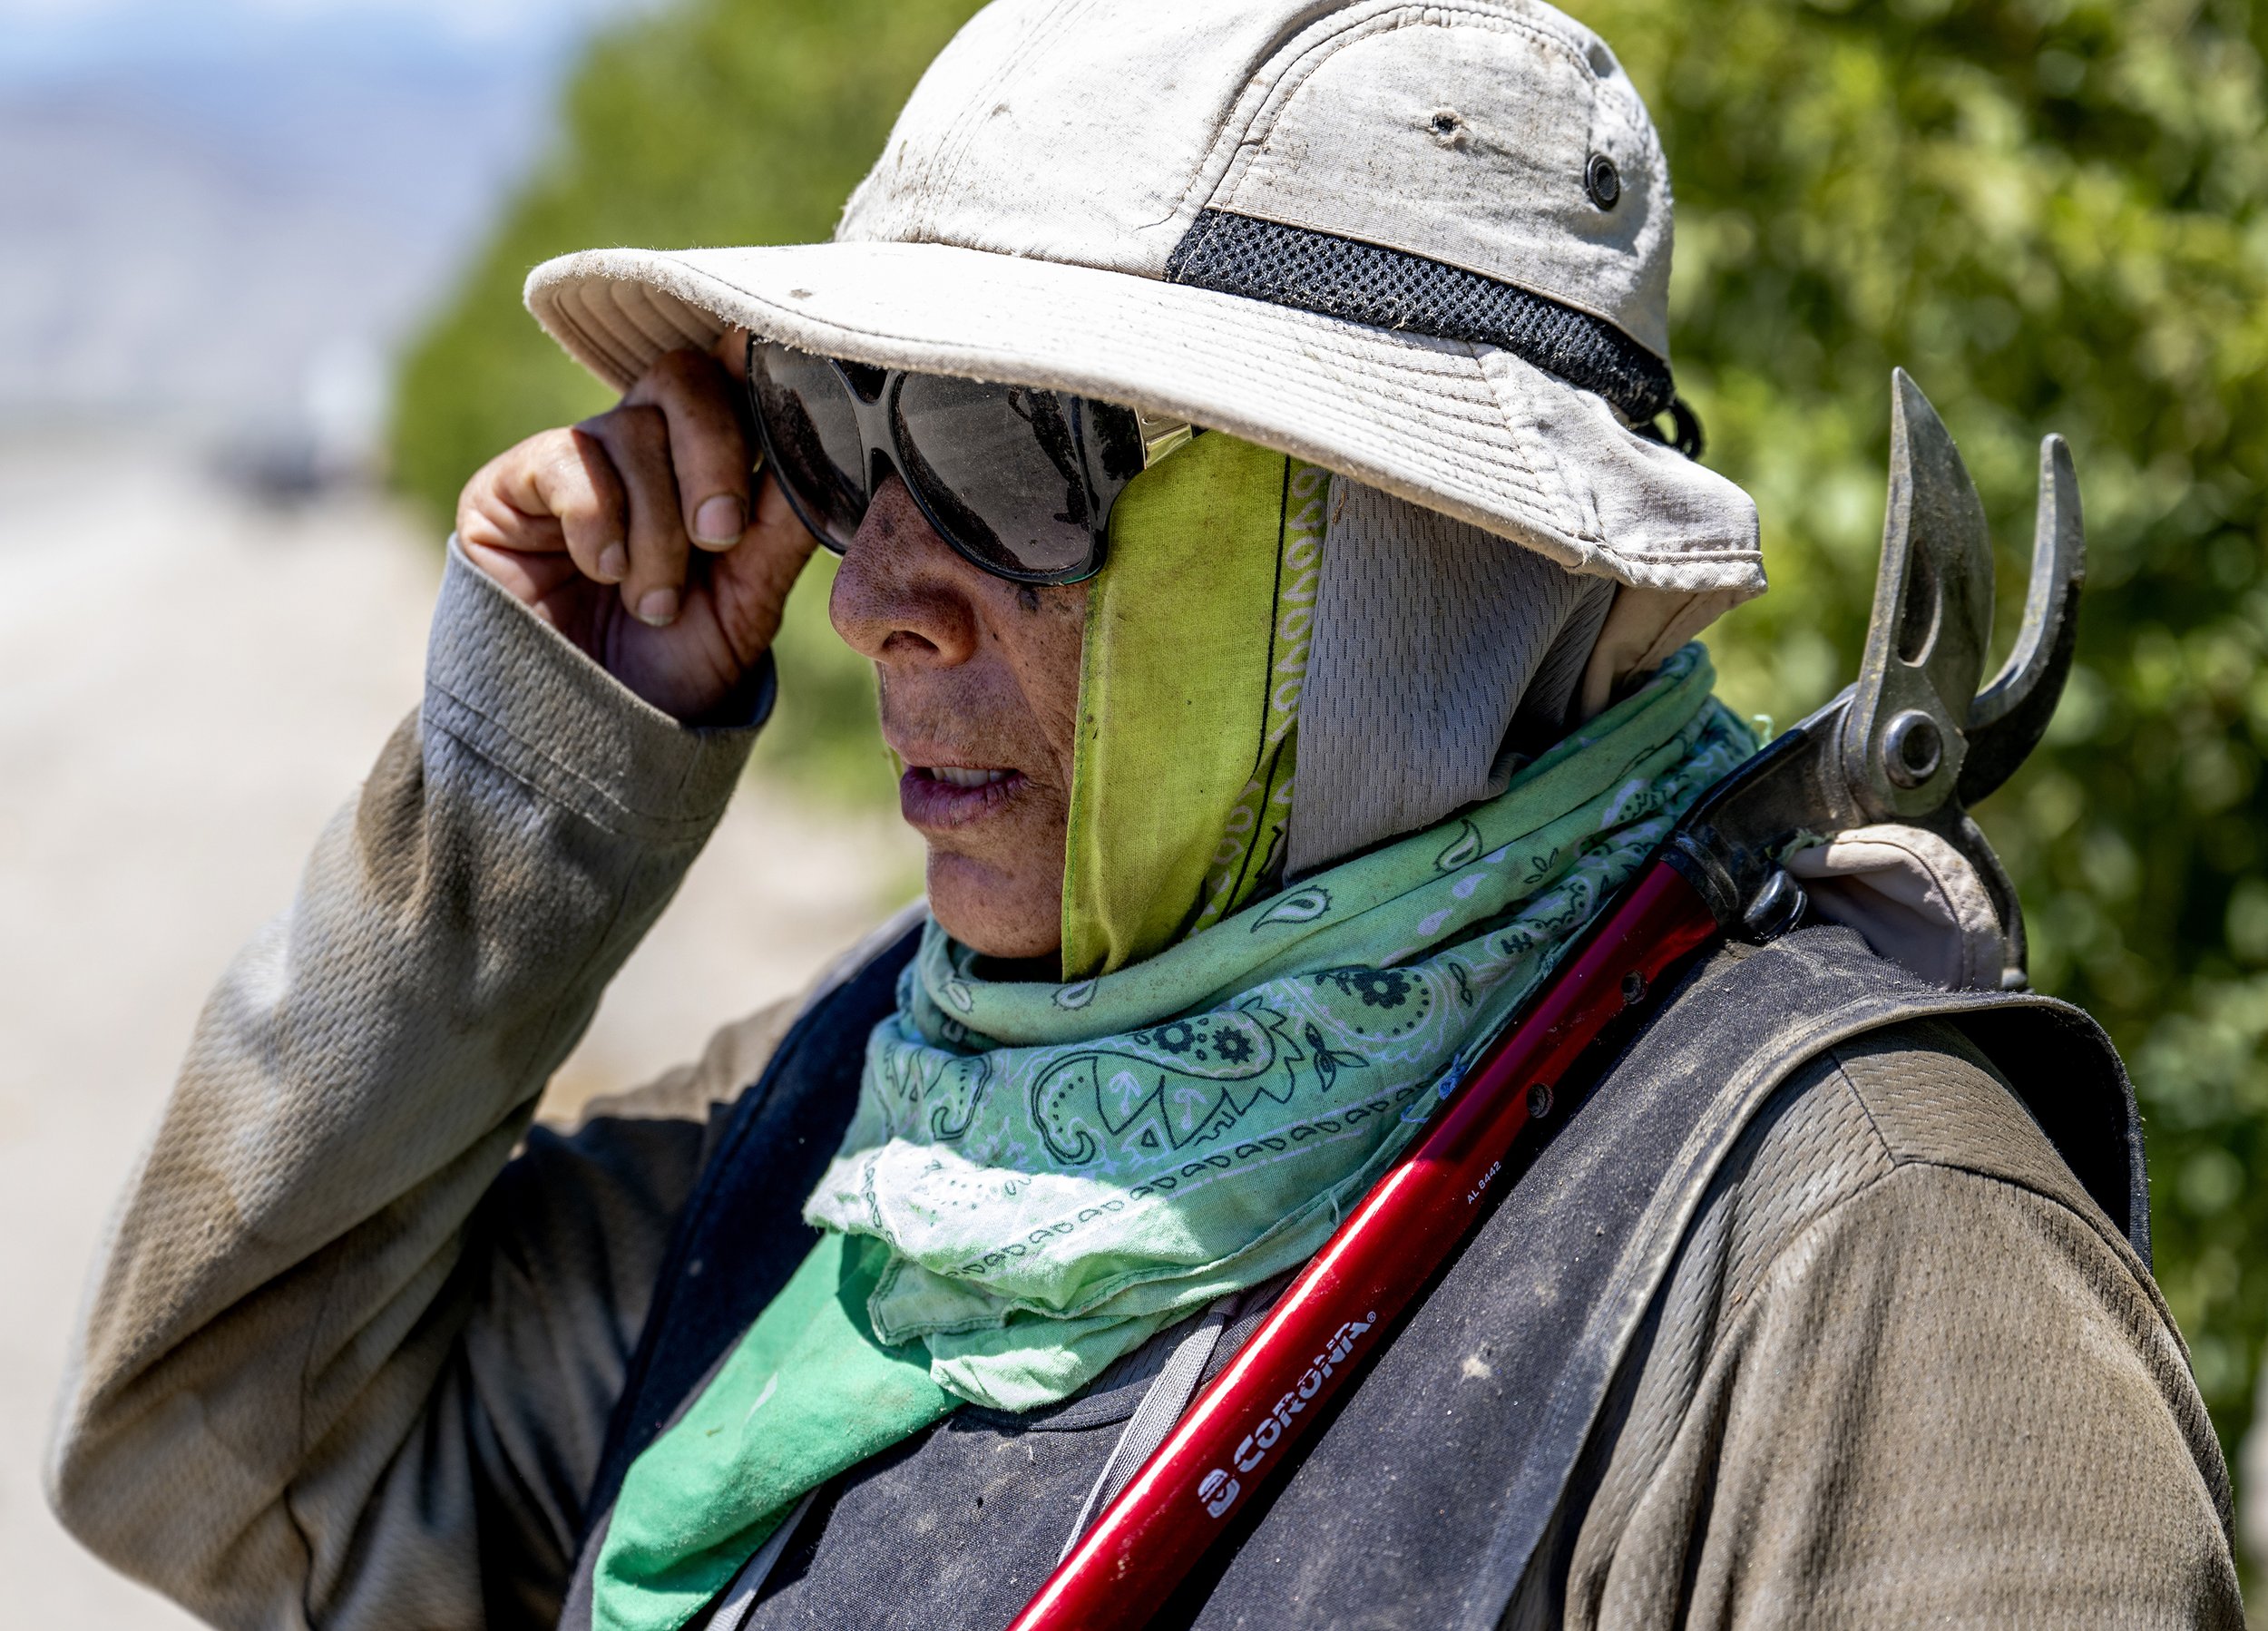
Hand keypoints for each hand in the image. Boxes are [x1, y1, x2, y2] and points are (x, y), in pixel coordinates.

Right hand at [455, 334, 815, 721]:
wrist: (590, 736)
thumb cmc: (675, 667)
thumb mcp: (748, 602)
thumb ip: (781, 524)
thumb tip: (824, 447)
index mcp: (705, 463)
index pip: (731, 382)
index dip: (756, 367)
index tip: (784, 363)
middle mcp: (641, 448)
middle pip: (684, 381)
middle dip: (714, 456)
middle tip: (720, 536)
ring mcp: (575, 462)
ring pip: (632, 431)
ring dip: (657, 529)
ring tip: (652, 603)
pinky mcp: (510, 487)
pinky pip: (567, 464)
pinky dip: (598, 524)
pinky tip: (603, 574)